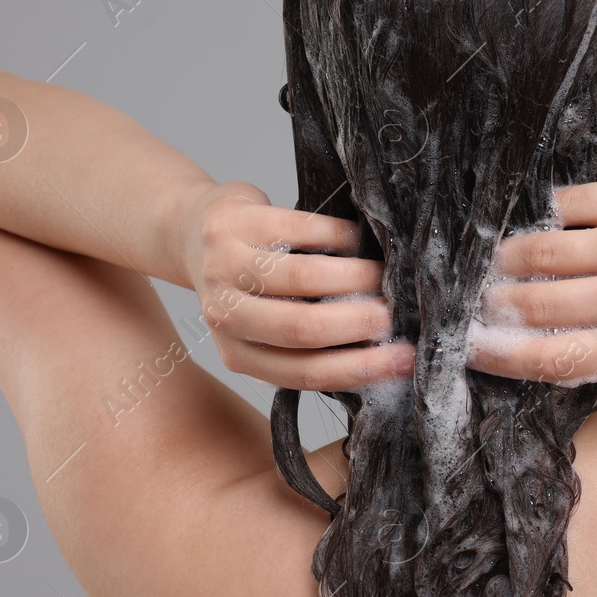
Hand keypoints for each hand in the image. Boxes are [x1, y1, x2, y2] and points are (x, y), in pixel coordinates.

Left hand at [179, 181, 413, 389]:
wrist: (191, 233)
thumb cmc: (247, 286)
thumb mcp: (267, 327)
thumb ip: (310, 345)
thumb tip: (386, 353)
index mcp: (238, 355)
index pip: (305, 372)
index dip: (361, 368)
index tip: (406, 360)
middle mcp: (226, 316)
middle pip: (303, 328)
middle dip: (361, 322)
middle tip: (395, 313)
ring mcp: (224, 268)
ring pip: (303, 278)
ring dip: (356, 277)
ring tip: (384, 276)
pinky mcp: (233, 224)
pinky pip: (300, 230)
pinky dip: (340, 237)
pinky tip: (357, 240)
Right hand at [466, 168, 596, 384]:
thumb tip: (525, 340)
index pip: (556, 359)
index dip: (503, 357)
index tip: (472, 348)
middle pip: (538, 303)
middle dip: (498, 302)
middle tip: (481, 297)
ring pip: (543, 249)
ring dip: (510, 256)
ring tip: (502, 260)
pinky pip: (567, 205)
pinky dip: (547, 215)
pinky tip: (543, 222)